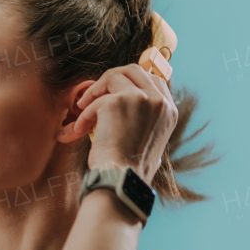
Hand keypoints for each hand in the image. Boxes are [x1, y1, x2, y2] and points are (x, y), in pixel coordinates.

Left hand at [72, 63, 177, 184]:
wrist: (122, 178)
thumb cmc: (129, 166)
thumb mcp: (148, 138)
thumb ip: (145, 117)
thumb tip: (128, 104)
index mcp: (169, 110)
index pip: (153, 79)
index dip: (130, 80)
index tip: (112, 90)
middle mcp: (159, 101)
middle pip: (133, 70)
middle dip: (110, 79)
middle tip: (94, 94)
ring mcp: (141, 98)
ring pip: (113, 77)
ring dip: (94, 92)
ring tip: (83, 108)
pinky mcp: (118, 101)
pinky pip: (95, 100)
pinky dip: (85, 114)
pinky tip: (80, 128)